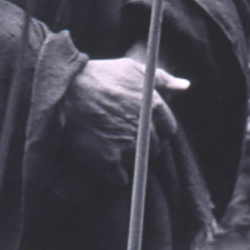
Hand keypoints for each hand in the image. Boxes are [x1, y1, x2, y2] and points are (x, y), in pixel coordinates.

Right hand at [62, 53, 189, 181]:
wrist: (64, 92)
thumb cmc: (98, 76)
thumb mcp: (132, 69)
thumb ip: (162, 78)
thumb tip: (186, 86)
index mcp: (154, 105)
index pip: (168, 128)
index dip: (155, 127)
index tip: (142, 126)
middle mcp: (144, 127)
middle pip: (155, 148)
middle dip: (142, 143)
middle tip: (122, 134)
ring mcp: (128, 146)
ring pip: (139, 163)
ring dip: (128, 158)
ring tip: (110, 143)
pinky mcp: (109, 161)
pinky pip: (121, 179)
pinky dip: (114, 174)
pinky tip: (103, 160)